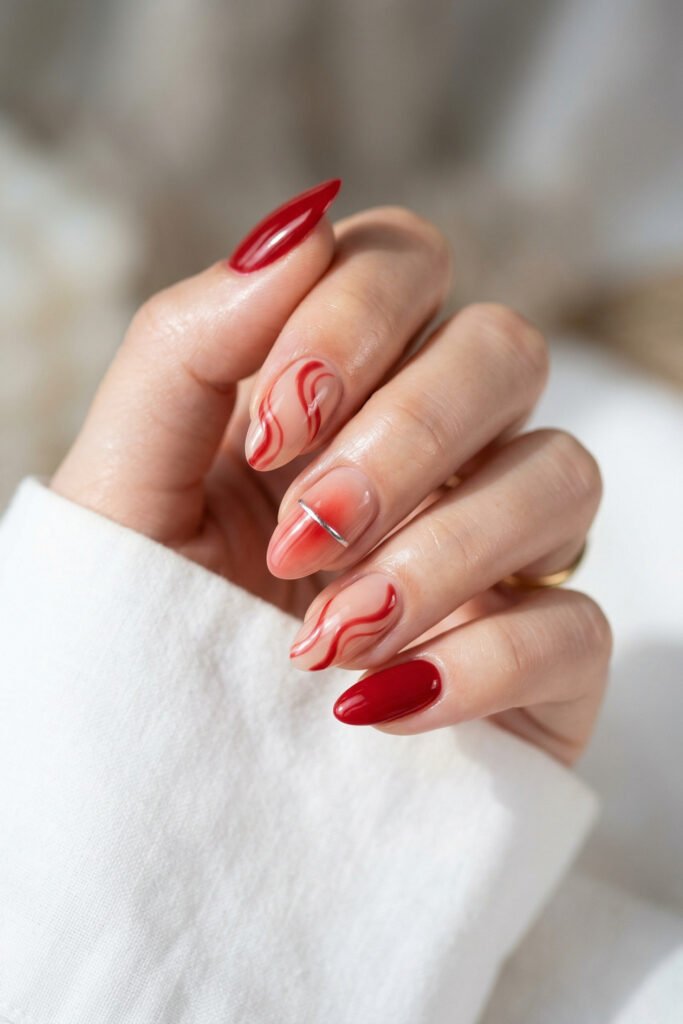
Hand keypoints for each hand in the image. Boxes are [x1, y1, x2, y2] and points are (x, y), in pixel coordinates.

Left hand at [52, 180, 610, 761]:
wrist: (164, 771)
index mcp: (338, 382)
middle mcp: (435, 447)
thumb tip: (296, 232)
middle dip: (407, 436)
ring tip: (326, 637)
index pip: (405, 262)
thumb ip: (185, 345)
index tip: (270, 428)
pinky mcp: (540, 655)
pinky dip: (478, 663)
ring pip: (563, 474)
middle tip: (303, 535)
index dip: (351, 322)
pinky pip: (576, 624)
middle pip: (506, 347)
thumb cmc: (140, 615)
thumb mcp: (123, 482)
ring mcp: (500, 548)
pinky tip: (374, 707)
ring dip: (442, 551)